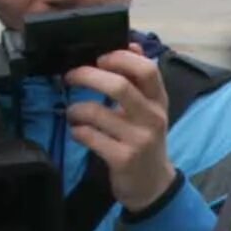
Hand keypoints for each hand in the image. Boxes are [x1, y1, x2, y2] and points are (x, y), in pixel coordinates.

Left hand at [65, 49, 174, 212]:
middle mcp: (152, 118)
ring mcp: (138, 140)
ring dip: (76, 108)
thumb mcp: (149, 110)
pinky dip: (78, 131)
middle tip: (71, 76)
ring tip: (72, 111)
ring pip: (98, 112)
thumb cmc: (146, 141)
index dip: (121, 58)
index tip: (100, 58)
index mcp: (159, 101)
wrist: (153, 185)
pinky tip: (78, 131)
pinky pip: (90, 137)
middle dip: (88, 76)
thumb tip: (130, 45)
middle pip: (119, 86)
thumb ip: (139, 80)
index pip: (147, 69)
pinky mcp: (123, 159)